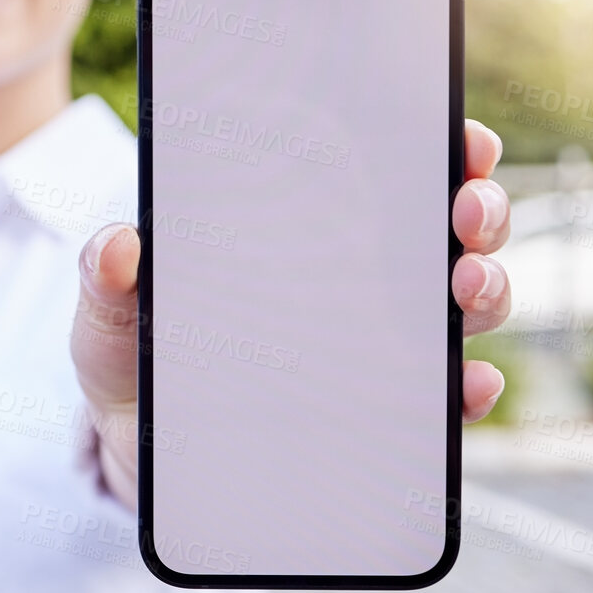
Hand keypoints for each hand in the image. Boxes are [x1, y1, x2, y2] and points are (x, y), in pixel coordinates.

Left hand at [70, 117, 513, 511]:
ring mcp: (379, 346)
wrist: (142, 456)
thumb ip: (107, 279)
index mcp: (304, 228)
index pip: (390, 169)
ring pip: (464, 302)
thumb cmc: (135, 362)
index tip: (460, 137)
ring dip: (485, 287)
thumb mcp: (110, 317)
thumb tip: (115, 244)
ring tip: (466, 287)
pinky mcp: (385, 415)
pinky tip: (468, 384)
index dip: (440, 144)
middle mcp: (359, 278)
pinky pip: (447, 399)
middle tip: (465, 212)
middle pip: (447, 228)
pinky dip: (470, 388)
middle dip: (479, 208)